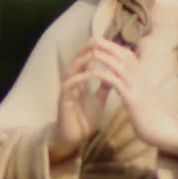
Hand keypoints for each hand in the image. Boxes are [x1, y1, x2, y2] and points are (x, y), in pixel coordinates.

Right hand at [51, 44, 108, 158]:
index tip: (110, 42)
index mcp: (80, 80)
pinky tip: (89, 74)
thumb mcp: (98, 100)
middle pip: (77, 59)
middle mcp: (71, 81)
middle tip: (100, 39)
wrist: (74, 138)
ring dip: (83, 60)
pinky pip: (69, 85)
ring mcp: (66, 90)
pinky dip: (79, 78)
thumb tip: (114, 73)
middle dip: (88, 49)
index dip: (97, 50)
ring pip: (72, 69)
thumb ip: (104, 87)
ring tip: (95, 53)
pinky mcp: (63, 100)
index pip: (87, 59)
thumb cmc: (84, 119)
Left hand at [79, 39, 177, 155]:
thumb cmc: (152, 115)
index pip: (128, 55)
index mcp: (143, 76)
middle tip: (93, 39)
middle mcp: (141, 78)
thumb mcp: (144, 95)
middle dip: (108, 46)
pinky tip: (92, 73)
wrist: (163, 129)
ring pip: (119, 65)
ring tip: (90, 52)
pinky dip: (103, 75)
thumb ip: (137, 85)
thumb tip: (128, 79)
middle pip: (123, 55)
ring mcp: (137, 87)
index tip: (101, 42)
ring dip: (104, 57)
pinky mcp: (132, 98)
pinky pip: (115, 82)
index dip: (114, 47)